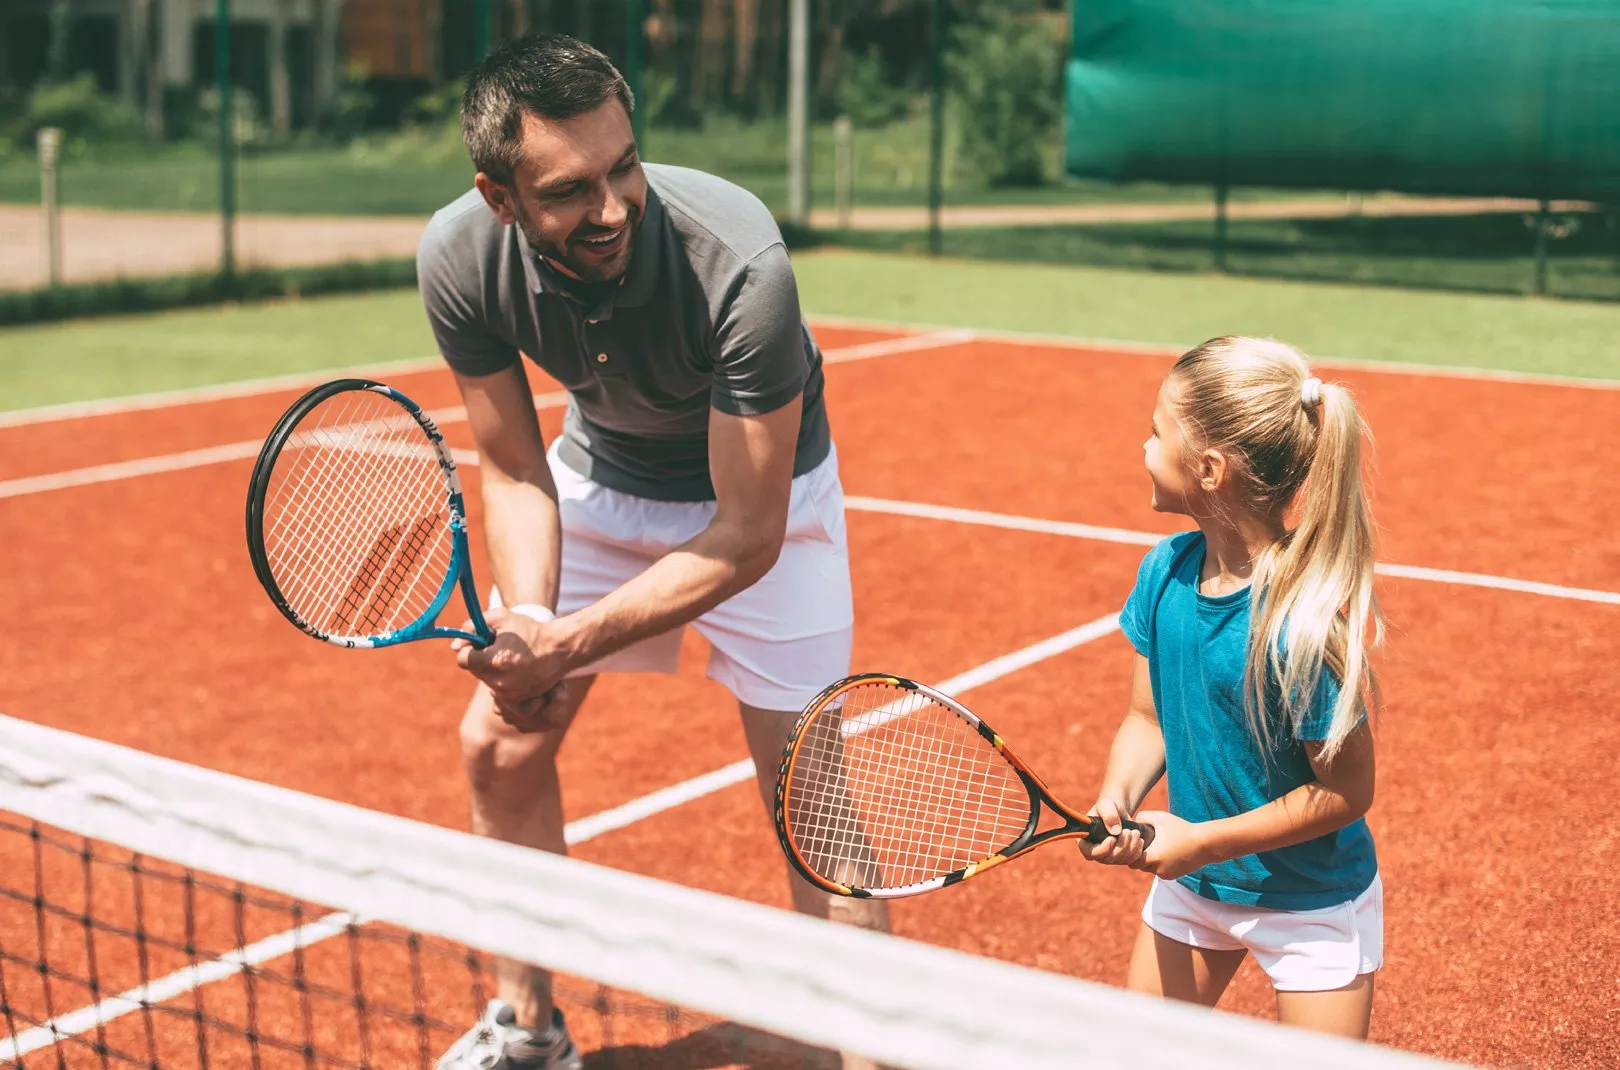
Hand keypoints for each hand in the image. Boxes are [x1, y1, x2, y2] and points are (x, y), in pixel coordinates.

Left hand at [451, 609, 576, 731]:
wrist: (559, 648)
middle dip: (481, 658)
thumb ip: (473, 626)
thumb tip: (454, 646)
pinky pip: (500, 691)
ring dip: (493, 669)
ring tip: (511, 657)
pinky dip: (504, 680)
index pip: (463, 659)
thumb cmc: (529, 630)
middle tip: (500, 647)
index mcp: (493, 661)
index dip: (468, 649)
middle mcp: (499, 681)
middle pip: (475, 670)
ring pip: (487, 680)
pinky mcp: (517, 700)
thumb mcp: (500, 617)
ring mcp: (508, 693)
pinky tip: (516, 670)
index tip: (479, 643)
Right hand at [1077, 797, 1147, 866]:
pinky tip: (1139, 840)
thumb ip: (1109, 814)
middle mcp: (1095, 851)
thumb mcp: (1106, 805)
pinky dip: (1136, 852)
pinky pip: (1129, 861)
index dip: (1102, 849)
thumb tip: (1116, 831)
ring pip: (1119, 860)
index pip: (1090, 853)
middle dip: (1120, 846)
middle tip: (1128, 832)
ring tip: (1135, 832)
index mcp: (1086, 839)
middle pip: (1107, 859)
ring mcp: (1108, 856)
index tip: (1112, 838)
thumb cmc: (1109, 807)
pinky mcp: (1120, 858)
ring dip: (1130, 847)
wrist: (1119, 812)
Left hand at [1132, 810, 1213, 880]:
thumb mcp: (1160, 817)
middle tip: (1146, 844)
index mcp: (1153, 856)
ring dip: (1150, 861)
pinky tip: (1166, 853)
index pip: (1131, 860)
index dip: (1131, 852)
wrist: (1204, 843)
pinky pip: (1160, 872)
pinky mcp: (1173, 876)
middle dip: (1140, 856)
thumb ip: (1143, 817)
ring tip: (1157, 847)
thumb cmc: (1181, 829)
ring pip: (1150, 869)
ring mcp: (1166, 874)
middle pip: (1139, 866)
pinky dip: (1160, 865)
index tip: (1137, 842)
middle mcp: (1158, 869)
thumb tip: (1133, 822)